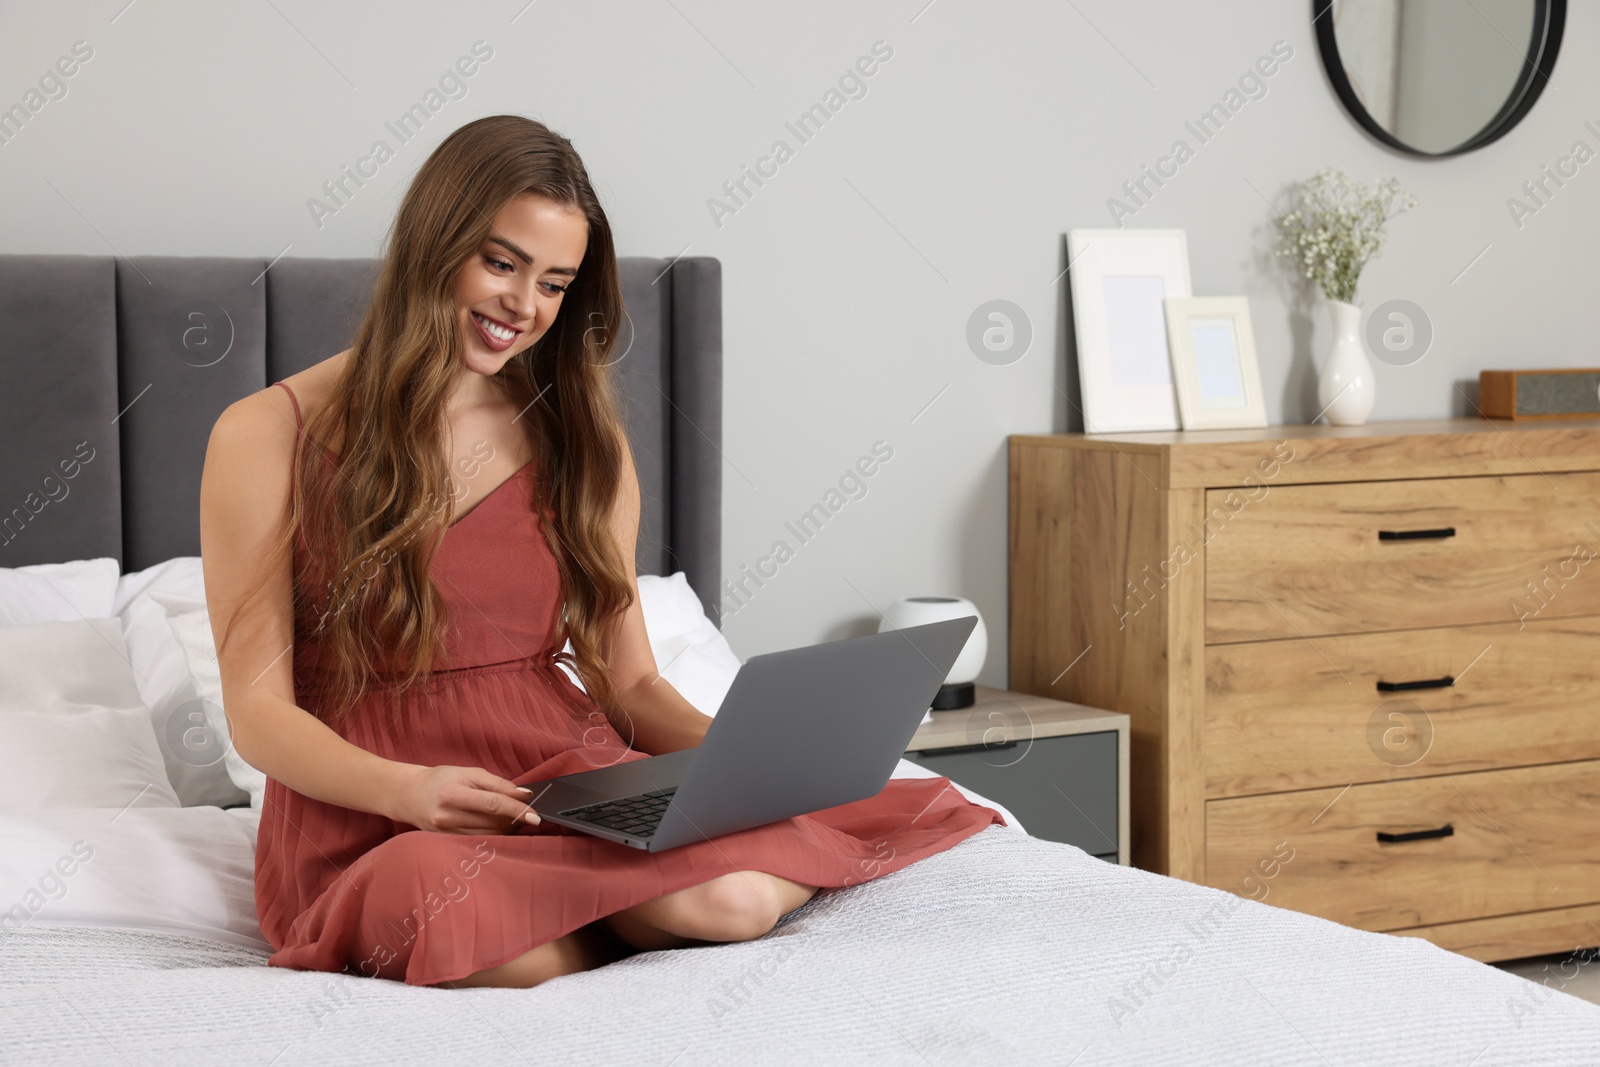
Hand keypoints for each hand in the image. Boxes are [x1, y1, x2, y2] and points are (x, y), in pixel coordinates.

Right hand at [384, 764, 539, 833]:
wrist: (408, 795)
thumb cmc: (440, 780)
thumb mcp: (468, 773)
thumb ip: (497, 783)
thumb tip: (524, 794)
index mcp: (454, 794)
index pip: (493, 804)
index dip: (517, 809)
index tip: (535, 815)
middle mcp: (448, 816)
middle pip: (493, 822)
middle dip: (515, 819)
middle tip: (527, 813)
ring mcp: (447, 832)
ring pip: (489, 834)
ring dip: (508, 828)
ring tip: (514, 818)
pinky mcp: (448, 841)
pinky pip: (480, 841)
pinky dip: (495, 834)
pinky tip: (500, 827)